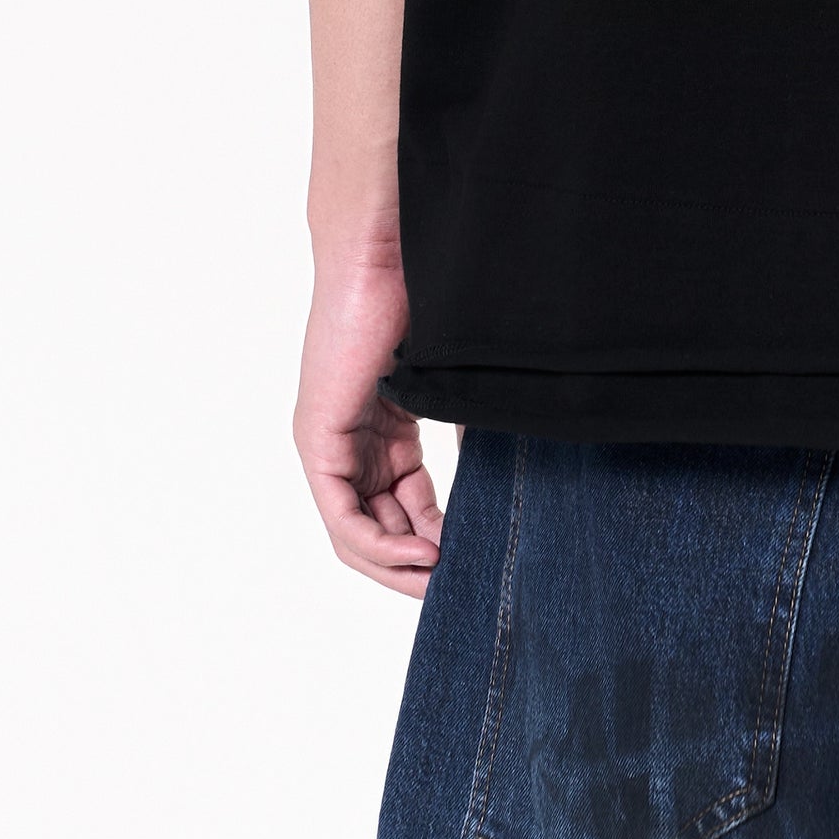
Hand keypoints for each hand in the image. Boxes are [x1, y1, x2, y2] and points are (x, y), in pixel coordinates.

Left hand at [294, 250, 443, 596]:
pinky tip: (419, 555)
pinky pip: (343, 516)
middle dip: (416, 564)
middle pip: (377, 528)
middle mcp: (347, 442)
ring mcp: (329, 442)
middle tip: (458, 585)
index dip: (434, 540)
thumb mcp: (454, 390)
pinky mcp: (319, 439)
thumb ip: (470, 435)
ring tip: (442, 578)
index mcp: (378, 429)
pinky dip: (378, 545)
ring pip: (357, 532)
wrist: (390, 253)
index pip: (400, 506)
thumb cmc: (428, 302)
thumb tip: (519, 483)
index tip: (472, 560)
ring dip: (399, 564)